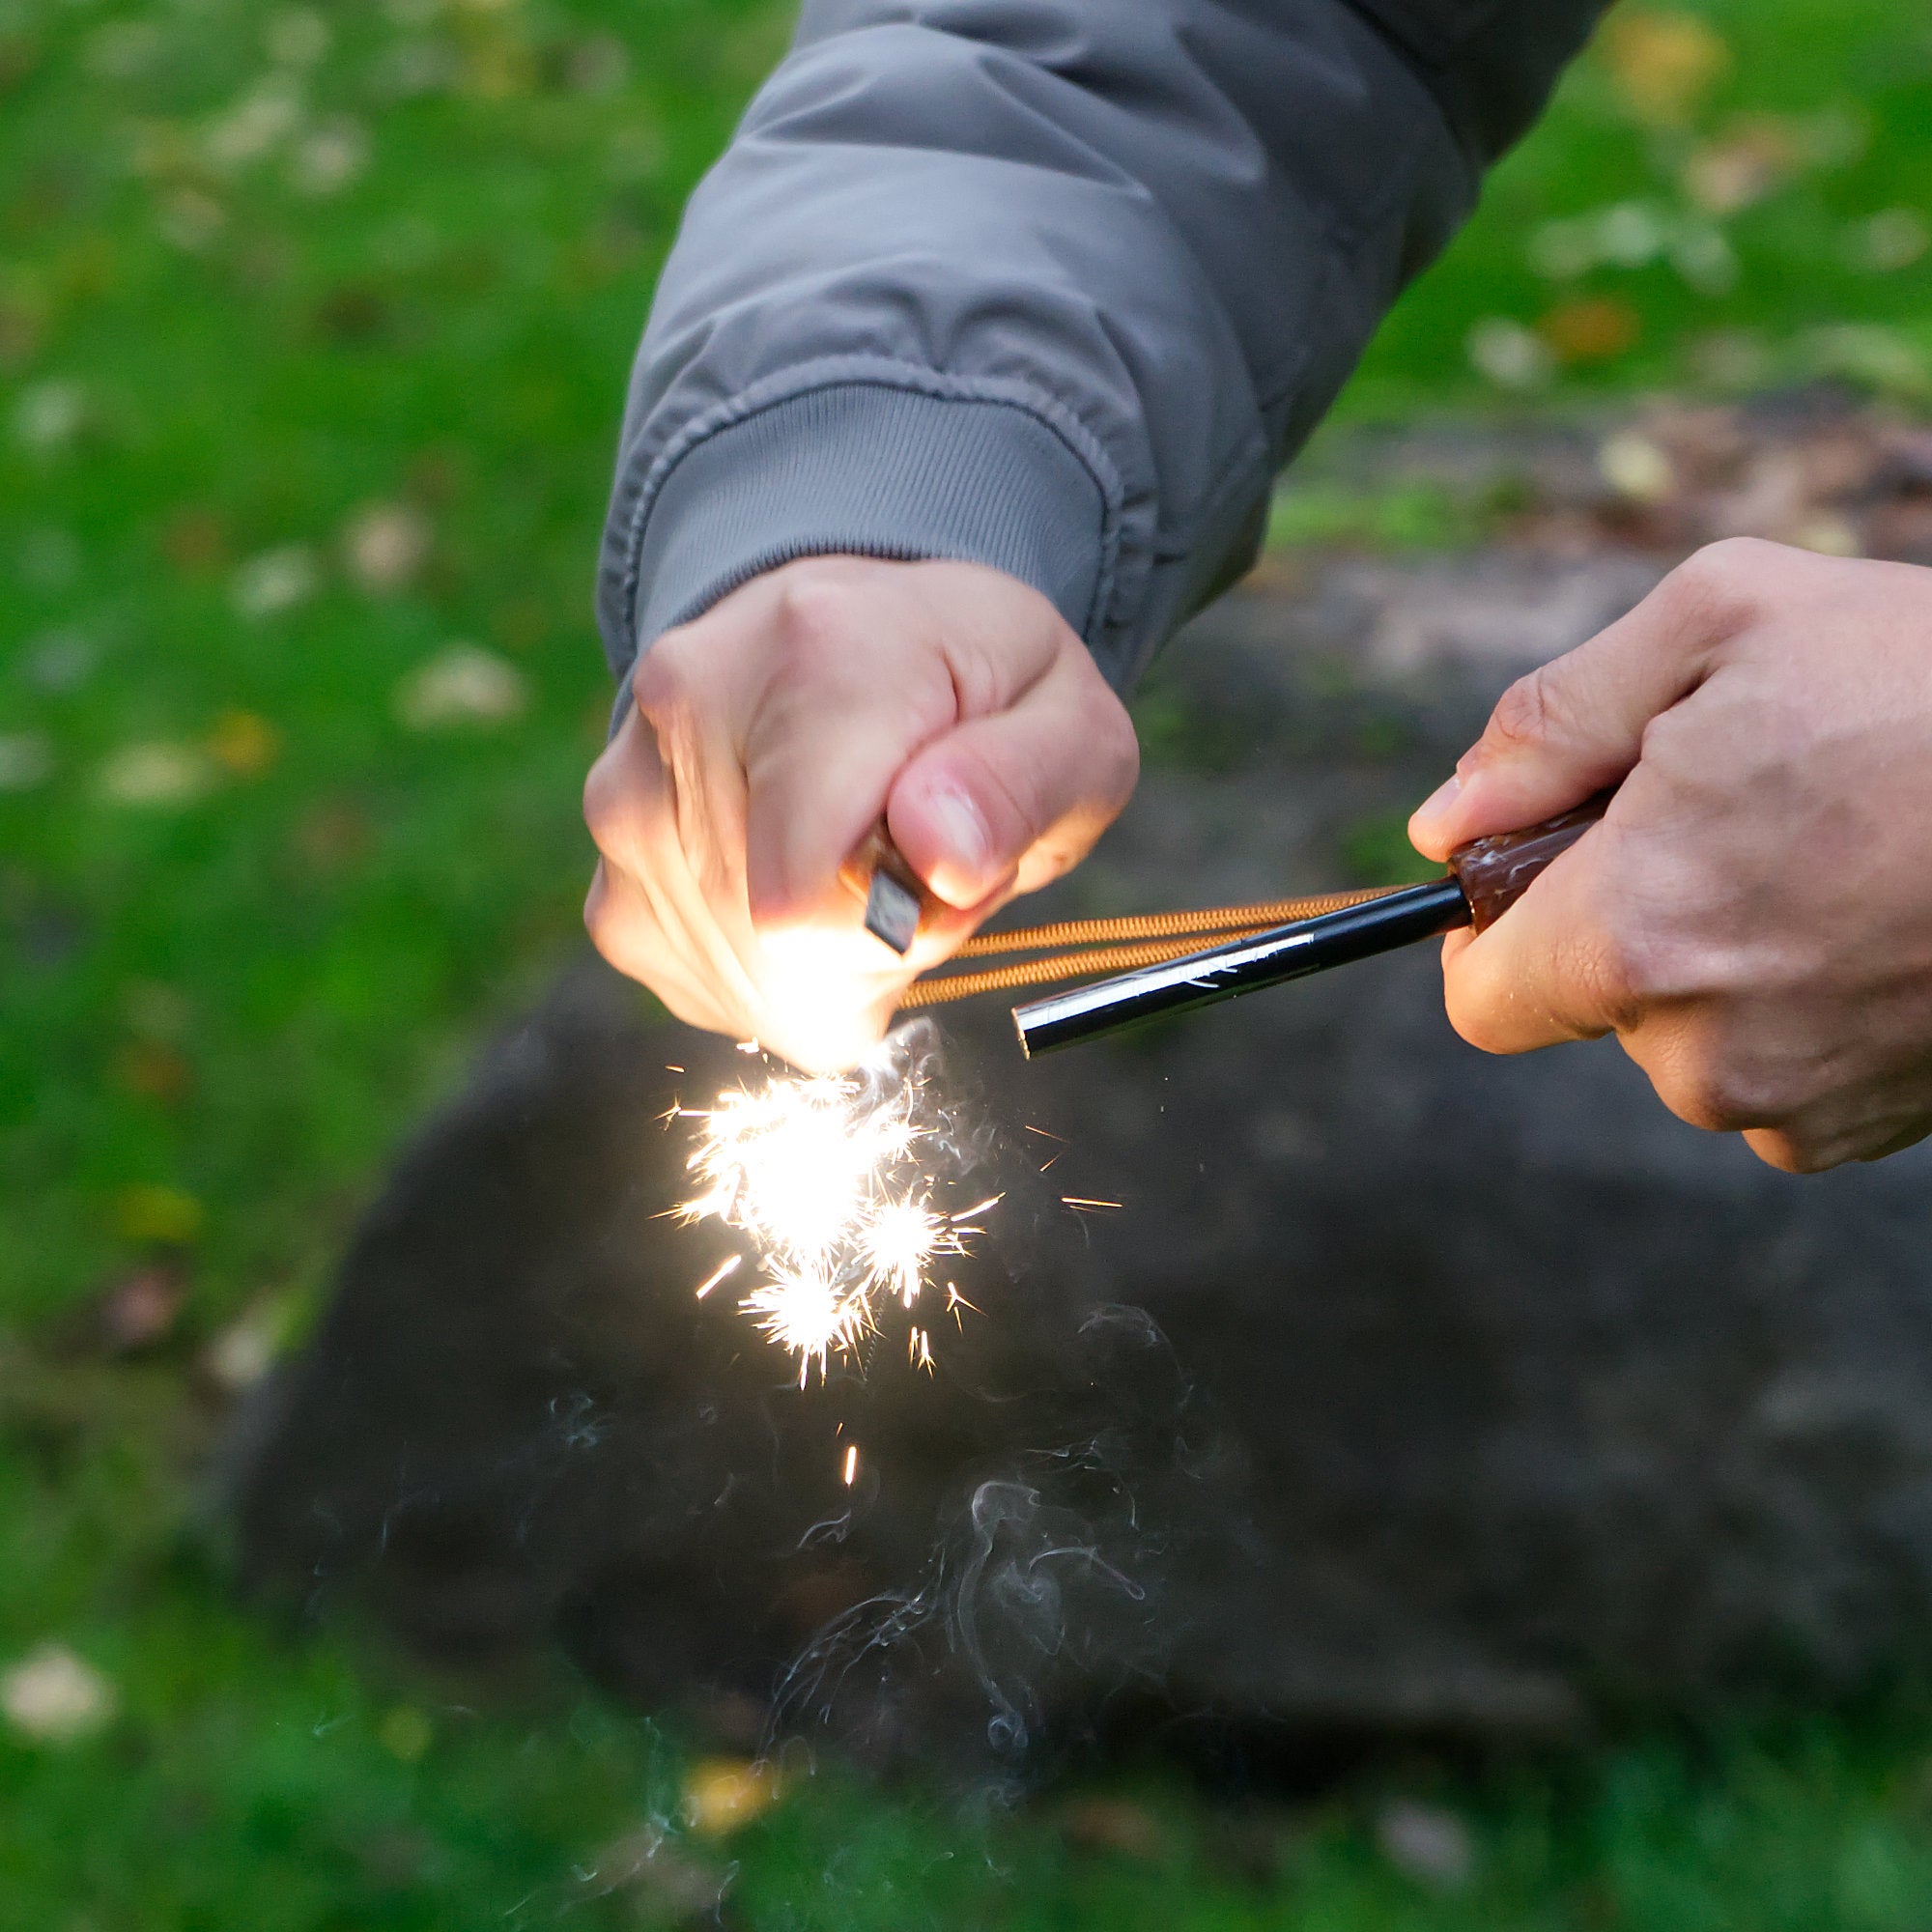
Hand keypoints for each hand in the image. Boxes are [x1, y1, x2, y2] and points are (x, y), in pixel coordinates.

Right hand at [584, 555, 1138, 1071]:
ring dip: (837, 958)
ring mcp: (626, 802)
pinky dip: (781, 973)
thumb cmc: (978, 694)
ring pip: (758, 980)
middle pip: (794, 946)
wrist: (853, 646)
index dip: (918, 916)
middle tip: (917, 850)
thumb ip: (1024, 784)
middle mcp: (686, 709)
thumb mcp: (1070, 721)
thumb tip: (941, 858)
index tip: (952, 855)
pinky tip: (804, 882)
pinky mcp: (612, 892)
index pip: (814, 892)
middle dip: (886, 936)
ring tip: (858, 852)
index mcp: (817, 654)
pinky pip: (720, 994)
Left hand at [1408, 538, 1931, 1172]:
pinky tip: (1878, 912)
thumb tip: (1446, 824)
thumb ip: (1546, 728)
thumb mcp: (1716, 622)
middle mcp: (1706, 1051)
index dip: (1490, 932)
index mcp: (1634, 934)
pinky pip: (1784, 1072)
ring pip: (1695, 1037)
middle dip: (1633, 913)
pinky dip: (1805, 1000)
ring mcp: (1800, 1102)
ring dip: (1728, 955)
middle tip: (1743, 812)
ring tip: (1832, 850)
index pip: (1483, 998)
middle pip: (1598, 1003)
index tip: (1536, 873)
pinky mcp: (1882, 1123)